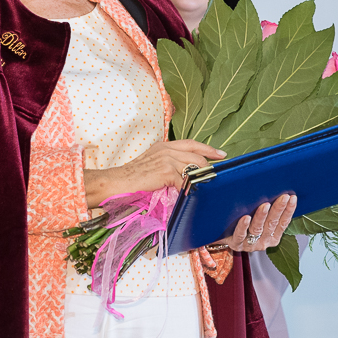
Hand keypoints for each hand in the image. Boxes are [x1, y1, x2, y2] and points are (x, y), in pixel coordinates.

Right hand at [82, 139, 225, 204]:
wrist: (116, 182)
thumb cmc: (132, 178)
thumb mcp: (152, 164)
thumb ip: (168, 164)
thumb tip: (185, 174)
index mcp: (164, 146)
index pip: (192, 144)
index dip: (208, 149)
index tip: (221, 154)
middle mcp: (167, 149)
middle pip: (197, 155)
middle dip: (208, 166)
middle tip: (215, 176)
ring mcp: (167, 159)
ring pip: (194, 167)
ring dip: (201, 178)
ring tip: (205, 186)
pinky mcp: (166, 171)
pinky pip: (185, 180)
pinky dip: (190, 188)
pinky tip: (191, 193)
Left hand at [219, 193, 297, 252]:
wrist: (226, 237)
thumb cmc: (246, 225)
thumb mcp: (260, 221)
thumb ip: (269, 212)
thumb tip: (277, 192)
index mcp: (272, 237)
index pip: (283, 223)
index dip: (289, 210)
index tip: (292, 198)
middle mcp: (263, 241)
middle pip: (272, 224)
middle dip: (278, 209)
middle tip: (283, 197)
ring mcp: (250, 244)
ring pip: (257, 229)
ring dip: (262, 216)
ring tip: (265, 205)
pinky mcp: (236, 244)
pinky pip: (240, 235)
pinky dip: (243, 226)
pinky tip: (246, 218)